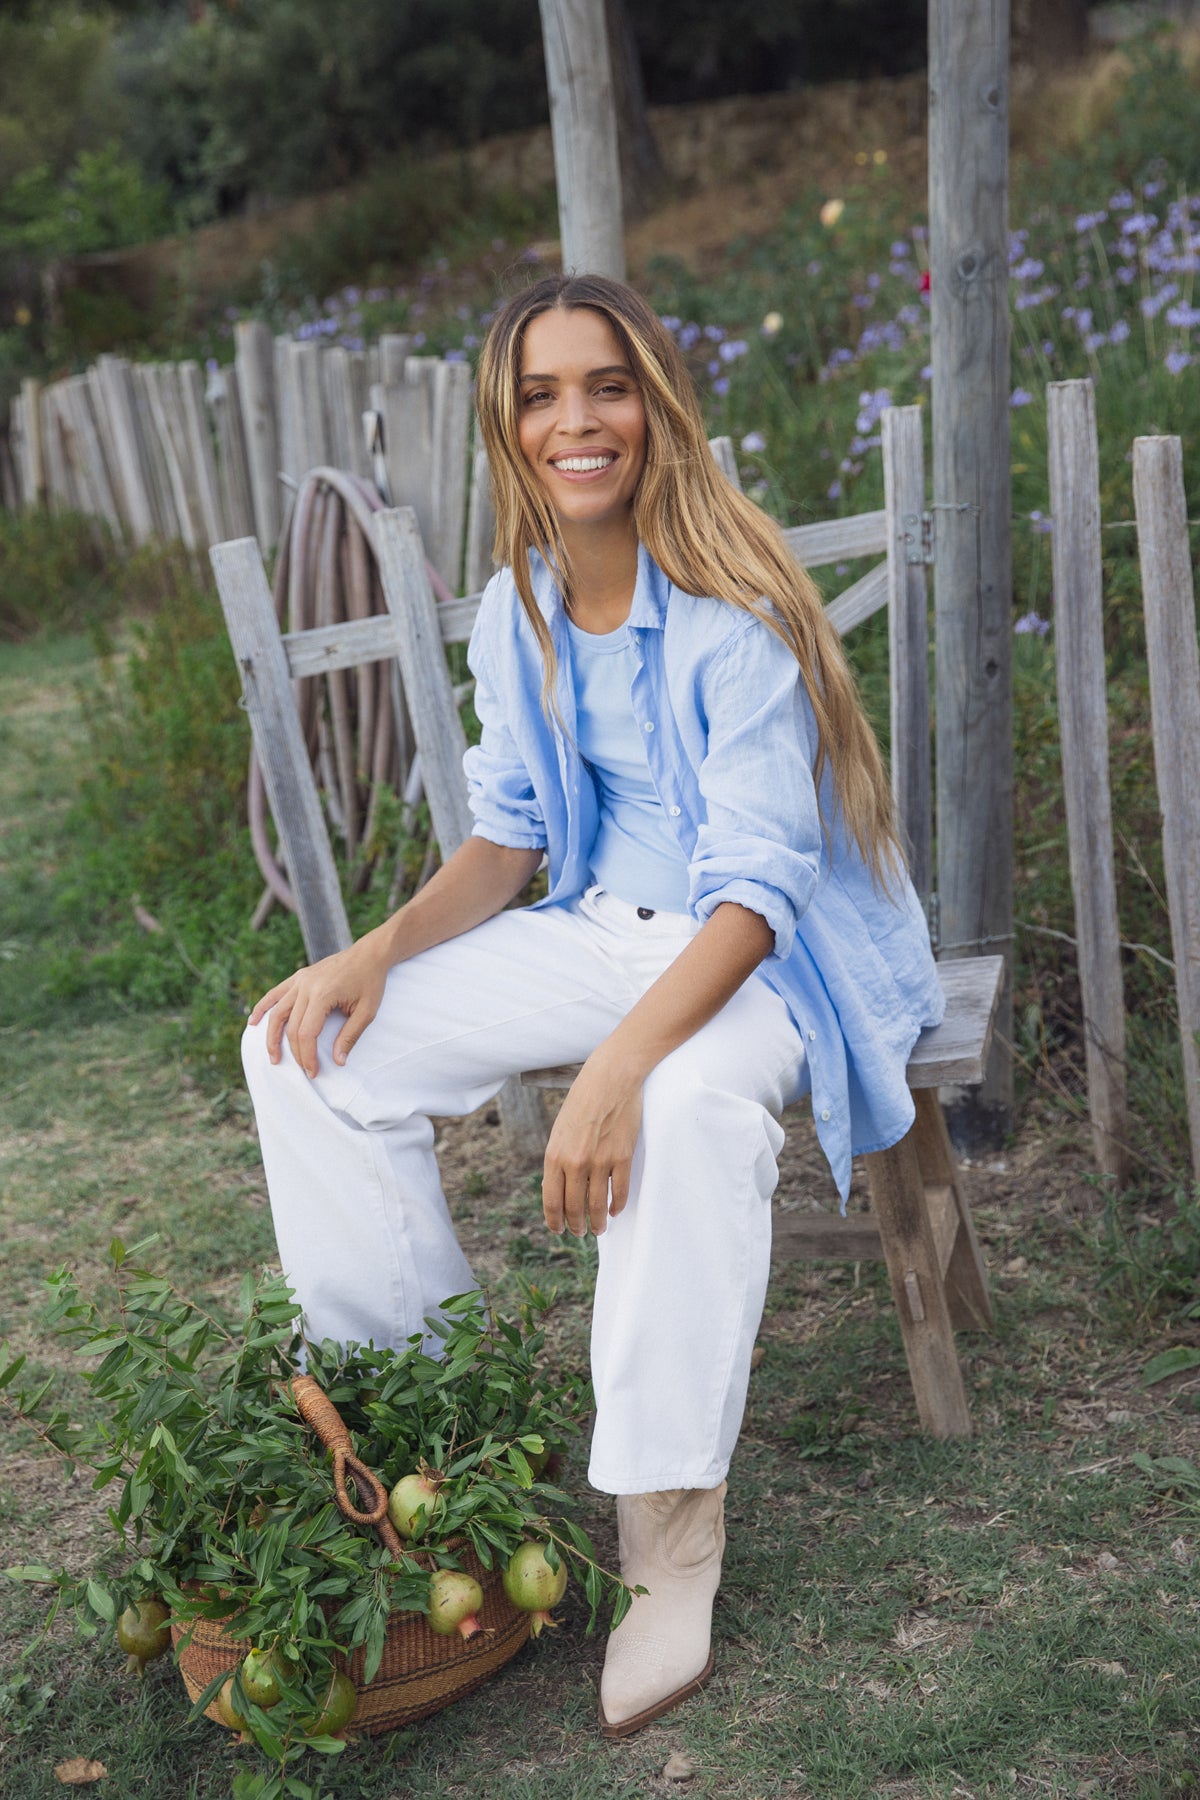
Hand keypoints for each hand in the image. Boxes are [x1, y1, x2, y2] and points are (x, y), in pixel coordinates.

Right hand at [247, 930, 391, 1075]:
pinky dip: (262, 1008)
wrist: (368, 954)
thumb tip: (338, 1062)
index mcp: (323, 994)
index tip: (313, 1071)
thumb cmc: (370, 982)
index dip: (307, 1055)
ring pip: (277, 1012)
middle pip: (292, 1026)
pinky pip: (275, 994)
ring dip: (271, 1036)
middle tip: (303, 1070)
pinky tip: (254, 1022)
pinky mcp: (298, 977)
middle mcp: (306, 986)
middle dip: (295, 1052)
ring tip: (273, 1056)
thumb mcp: (367, 1011)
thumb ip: (350, 1036)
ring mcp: (300, 980)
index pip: (307, 1032)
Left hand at [541, 1049, 643, 1236]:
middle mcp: (575, 1163)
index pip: (552, 1201)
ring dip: (597, 1223)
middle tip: (579, 1232)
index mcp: (555, 1156)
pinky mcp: (622, 1158)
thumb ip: (559, 1160)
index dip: (554, 1221)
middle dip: (576, 1226)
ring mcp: (600, 1162)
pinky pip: (619, 1192)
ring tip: (598, 1229)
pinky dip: (617, 1206)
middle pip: (574, 1208)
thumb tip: (560, 1188)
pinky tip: (614, 1210)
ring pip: (597, 1206)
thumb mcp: (560, 1131)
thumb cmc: (582, 1102)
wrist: (609, 1079)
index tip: (558, 1229)